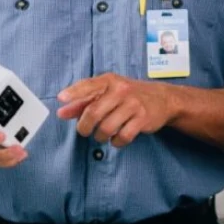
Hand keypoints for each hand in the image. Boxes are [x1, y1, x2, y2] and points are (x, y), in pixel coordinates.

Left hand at [57, 73, 181, 146]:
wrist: (163, 99)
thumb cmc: (129, 95)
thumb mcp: (107, 92)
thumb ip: (84, 102)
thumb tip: (62, 112)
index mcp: (110, 81)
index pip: (88, 85)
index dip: (73, 92)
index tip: (60, 98)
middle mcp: (121, 90)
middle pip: (93, 113)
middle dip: (84, 127)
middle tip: (85, 131)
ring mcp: (133, 104)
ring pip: (106, 128)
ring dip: (100, 136)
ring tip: (103, 134)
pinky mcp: (143, 119)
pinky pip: (122, 137)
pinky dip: (116, 142)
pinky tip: (117, 138)